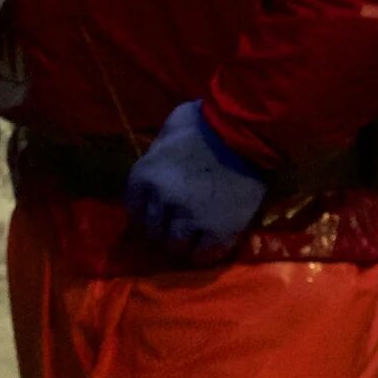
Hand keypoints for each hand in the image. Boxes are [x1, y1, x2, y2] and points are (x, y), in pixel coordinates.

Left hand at [124, 100, 268, 252]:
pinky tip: (207, 249)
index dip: (143, 214)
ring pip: (176, 245)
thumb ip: (159, 147)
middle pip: (152, 230)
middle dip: (161, 231)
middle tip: (172, 230)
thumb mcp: (169, 127)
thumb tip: (159, 152)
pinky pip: (205, 254)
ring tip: (190, 241)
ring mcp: (189, 219)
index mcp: (144, 176)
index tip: (153, 215)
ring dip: (181, 244)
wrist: (243, 133)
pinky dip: (204, 255)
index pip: (133, 208)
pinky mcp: (218, 231)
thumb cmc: (205, 122)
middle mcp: (161, 202)